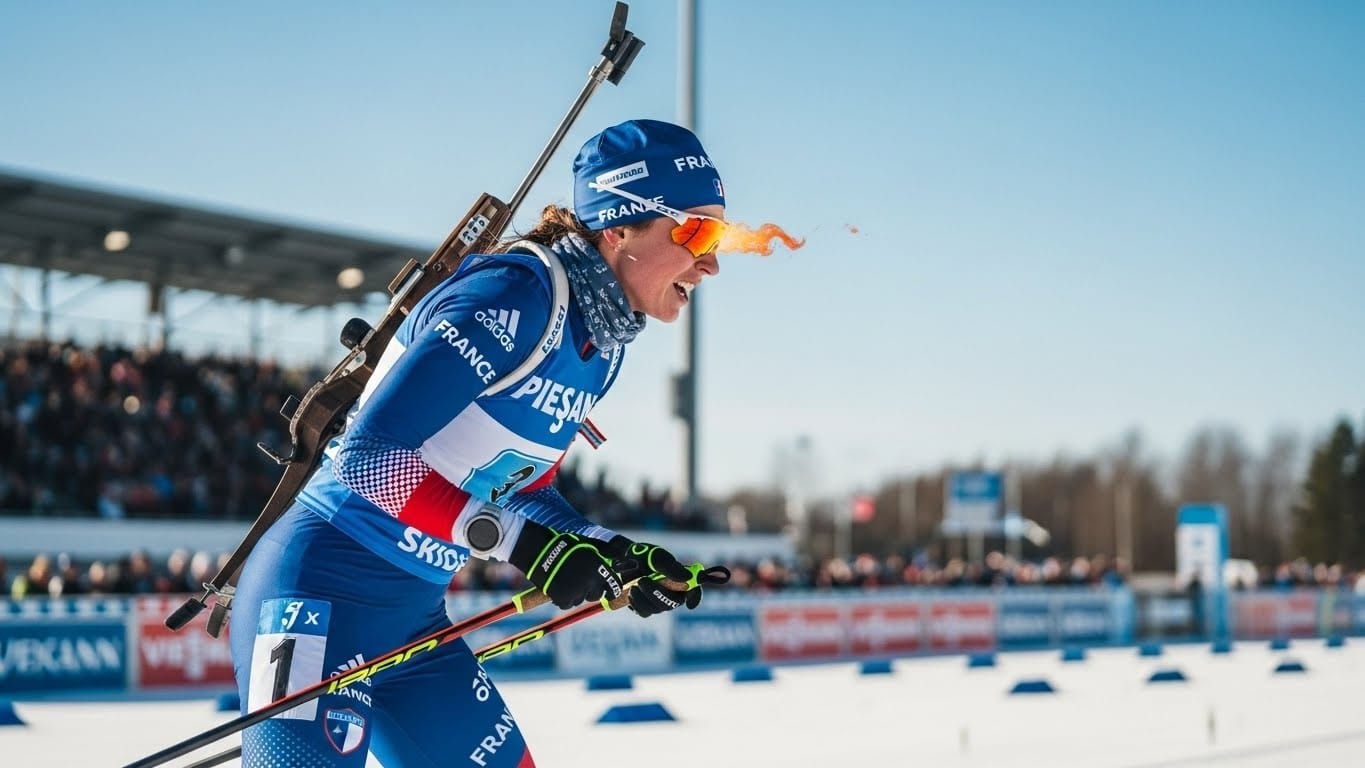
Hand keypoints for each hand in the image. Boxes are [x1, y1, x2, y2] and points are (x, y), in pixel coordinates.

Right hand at [510, 522, 624, 609]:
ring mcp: (577, 592)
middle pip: (596, 595)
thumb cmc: (565, 545)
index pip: (614, 587)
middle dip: (591, 591)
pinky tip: (557, 585)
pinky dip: (563, 598)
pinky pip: (567, 604)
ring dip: (575, 593)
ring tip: (565, 579)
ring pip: (580, 600)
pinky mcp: (563, 600)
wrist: (540, 551)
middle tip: (580, 582)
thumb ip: (605, 555)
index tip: (608, 592)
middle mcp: (591, 582)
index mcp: (599, 569)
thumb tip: (621, 559)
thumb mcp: (589, 546)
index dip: (611, 590)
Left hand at [607, 537, 703, 617]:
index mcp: (681, 581)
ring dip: (643, 597)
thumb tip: (689, 577)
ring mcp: (659, 603)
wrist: (627, 560)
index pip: (694, 592)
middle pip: (671, 604)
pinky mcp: (645, 608)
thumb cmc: (647, 556)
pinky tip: (631, 590)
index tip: (689, 604)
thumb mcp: (657, 557)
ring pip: (655, 609)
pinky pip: (643, 612)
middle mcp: (673, 595)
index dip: (694, 598)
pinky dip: (636, 602)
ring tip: (634, 584)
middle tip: (642, 580)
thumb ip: (671, 568)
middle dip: (655, 593)